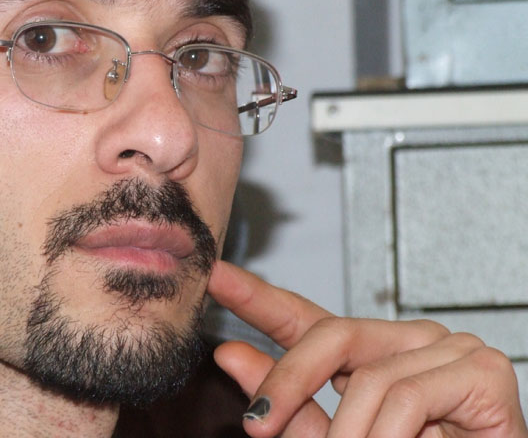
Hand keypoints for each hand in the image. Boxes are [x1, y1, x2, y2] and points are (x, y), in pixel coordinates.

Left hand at [207, 260, 527, 437]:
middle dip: (288, 379)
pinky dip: (388, 437)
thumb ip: (289, 404)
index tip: (215, 276)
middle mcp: (409, 340)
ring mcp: (449, 349)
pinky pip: (409, 396)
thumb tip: (230, 355)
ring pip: (371, 377)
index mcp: (371, 357)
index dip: (258, 297)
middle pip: (332, 333)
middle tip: (256, 424)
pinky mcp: (484, 370)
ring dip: (349, 434)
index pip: (306, 318)